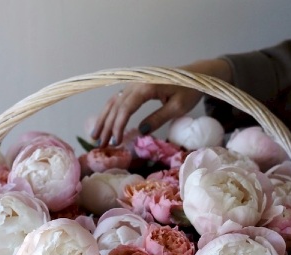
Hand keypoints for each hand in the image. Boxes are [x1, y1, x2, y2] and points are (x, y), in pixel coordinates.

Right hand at [90, 59, 232, 147]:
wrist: (195, 74)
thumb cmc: (189, 91)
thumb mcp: (178, 107)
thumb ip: (158, 118)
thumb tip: (140, 131)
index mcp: (147, 85)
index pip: (126, 107)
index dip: (118, 126)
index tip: (116, 141)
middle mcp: (137, 82)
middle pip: (116, 105)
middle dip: (107, 126)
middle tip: (101, 145)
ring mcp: (134, 83)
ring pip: (113, 101)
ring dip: (104, 119)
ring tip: (95, 136)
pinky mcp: (135, 86)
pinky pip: (118, 99)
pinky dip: (110, 112)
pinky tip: (103, 123)